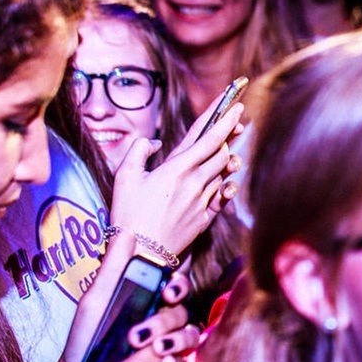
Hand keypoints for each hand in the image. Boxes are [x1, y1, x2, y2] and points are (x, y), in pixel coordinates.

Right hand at [109, 97, 244, 259]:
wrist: (140, 255)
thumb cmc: (128, 214)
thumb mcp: (124, 176)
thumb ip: (139, 151)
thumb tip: (155, 143)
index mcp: (177, 169)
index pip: (209, 138)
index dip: (225, 119)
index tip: (236, 106)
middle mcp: (195, 183)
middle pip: (223, 153)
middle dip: (231, 136)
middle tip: (237, 124)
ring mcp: (203, 202)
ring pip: (224, 174)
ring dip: (227, 160)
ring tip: (228, 151)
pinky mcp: (205, 219)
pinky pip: (222, 197)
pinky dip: (224, 185)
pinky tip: (225, 182)